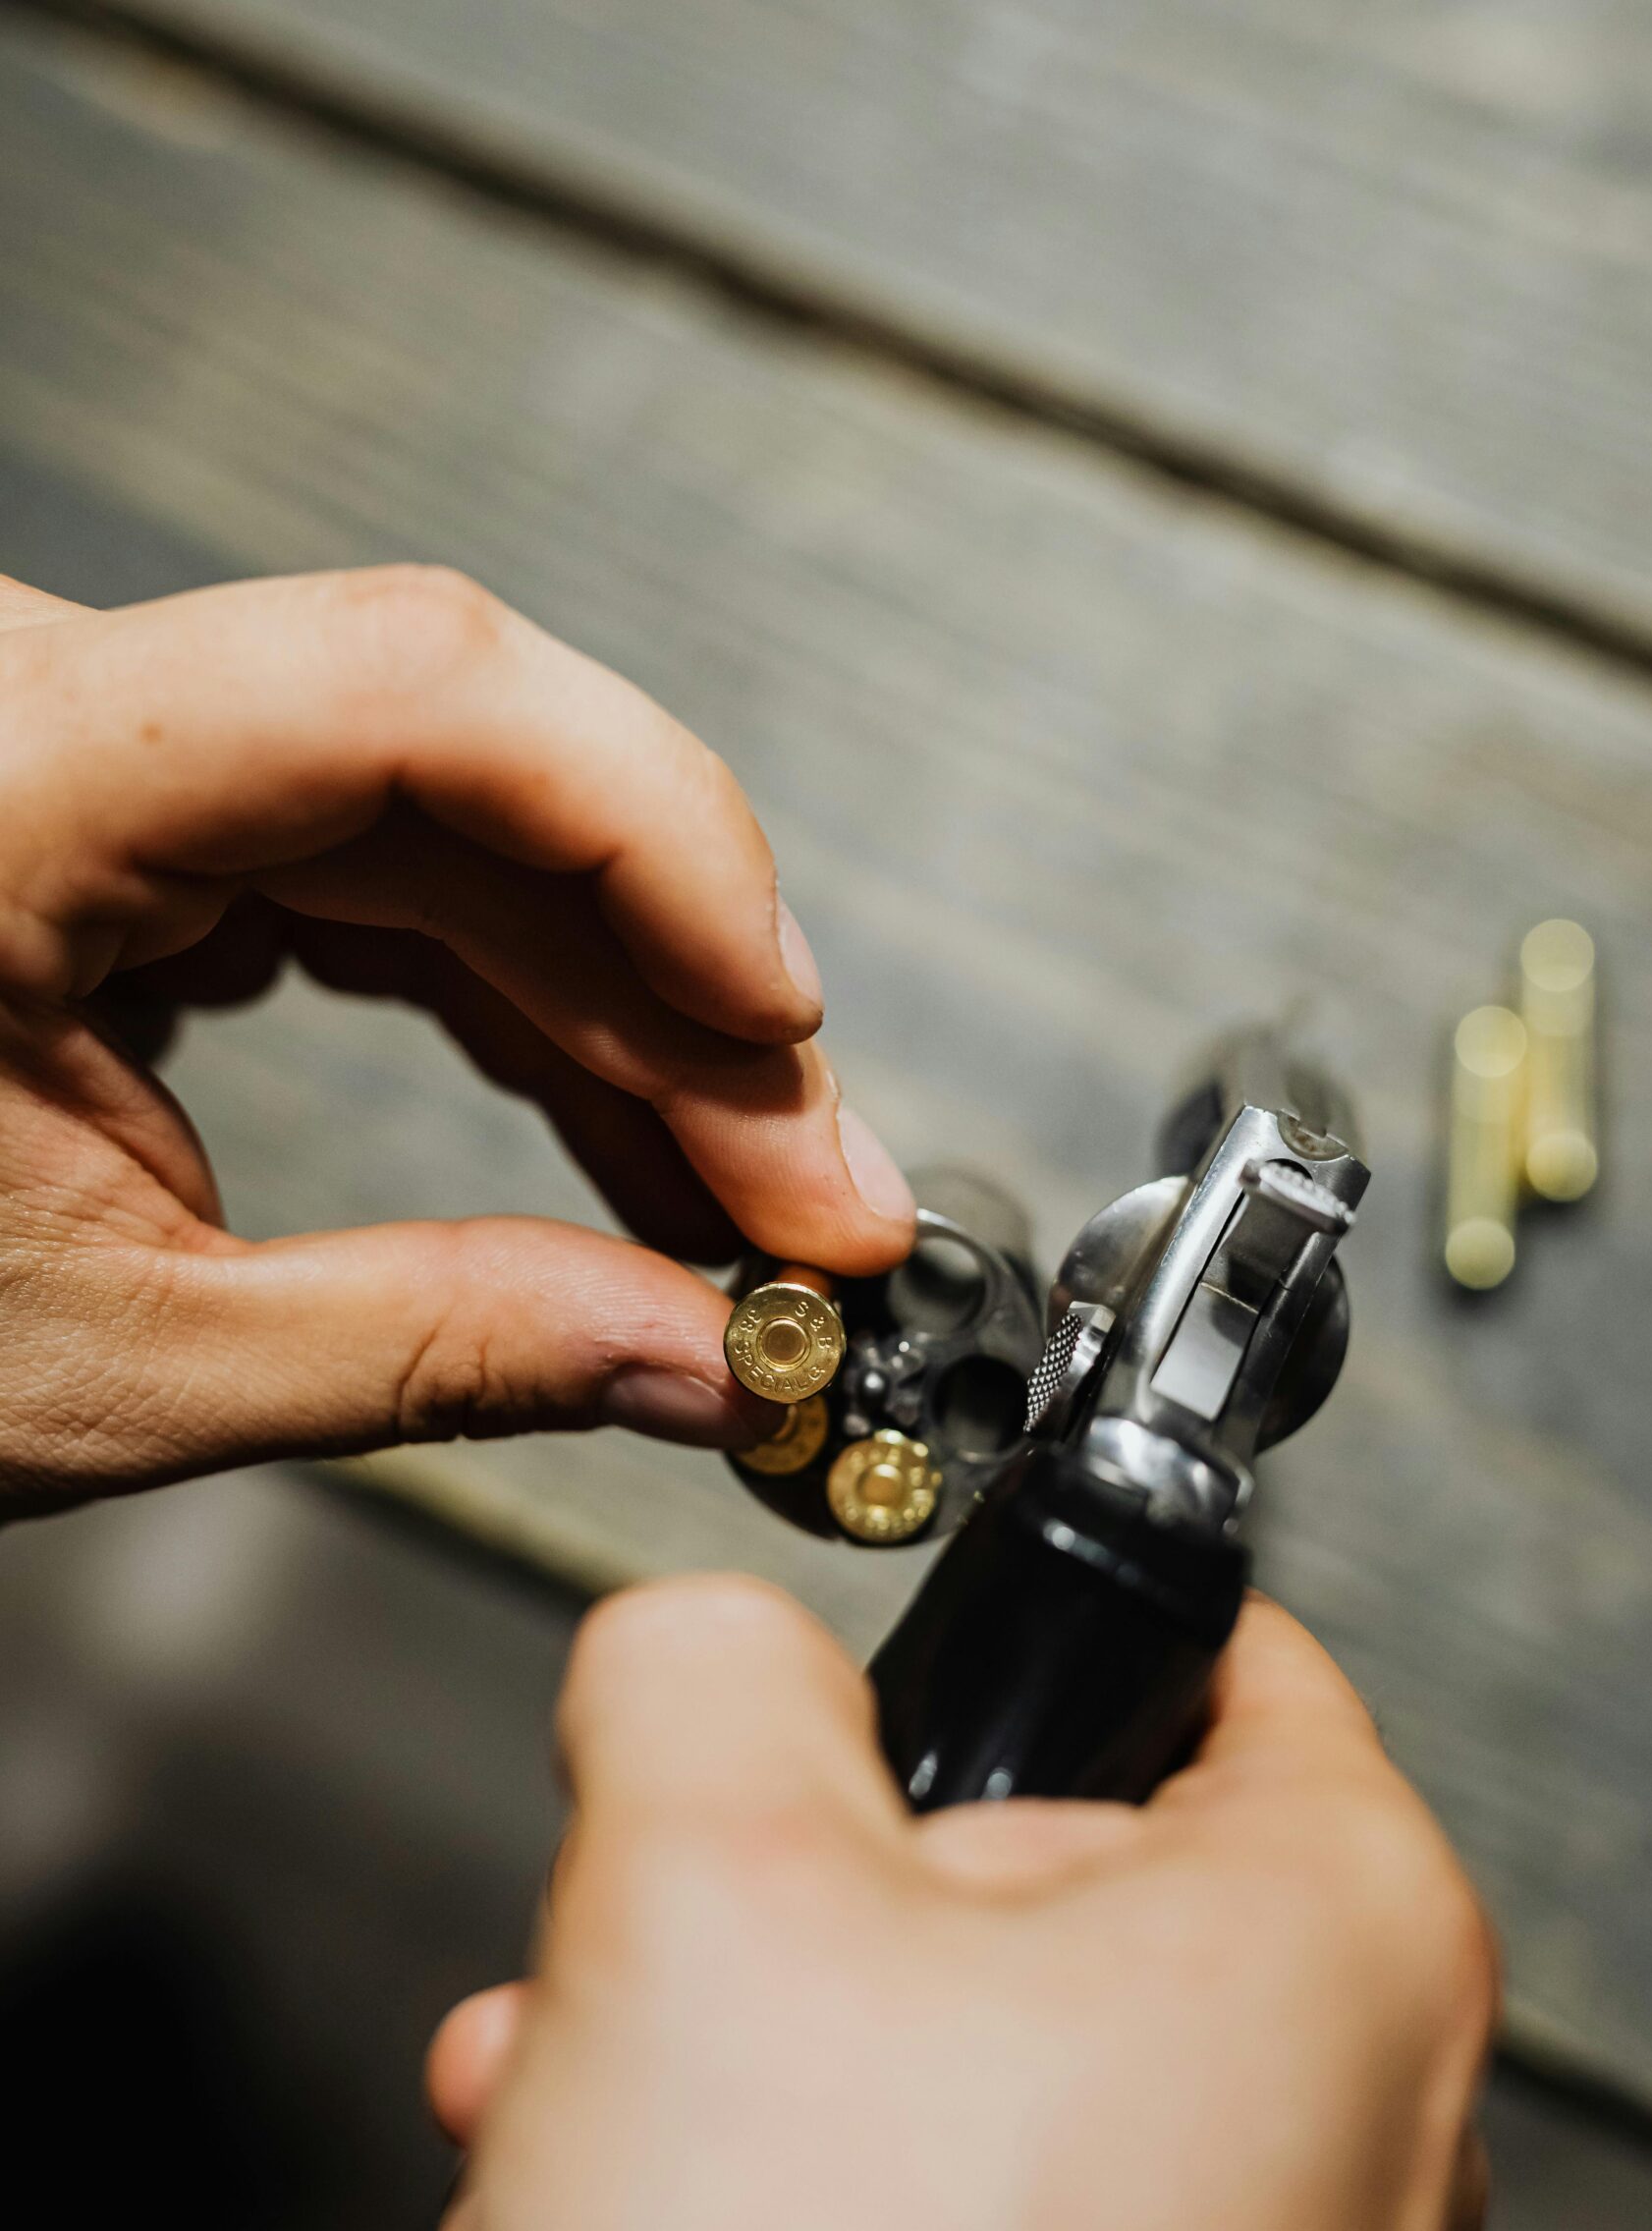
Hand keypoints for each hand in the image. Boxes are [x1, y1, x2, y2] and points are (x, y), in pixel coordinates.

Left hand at [0, 566, 914, 1514]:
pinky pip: (383, 877)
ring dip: (627, 1019)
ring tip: (743, 1201)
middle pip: (480, 778)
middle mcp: (55, 711)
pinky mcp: (133, 824)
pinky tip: (617, 1133)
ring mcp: (100, 752)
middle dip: (682, 1001)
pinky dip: (517, 1011)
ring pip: (457, 831)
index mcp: (2, 781)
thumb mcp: (102, 1358)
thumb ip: (431, 1346)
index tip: (785, 1029)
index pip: (415, 686)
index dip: (655, 833)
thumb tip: (692, 1359)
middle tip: (809, 1203)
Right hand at [429, 1581, 1496, 2230]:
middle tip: (656, 1949)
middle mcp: (1345, 2110)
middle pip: (1022, 1869)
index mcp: (1330, 1922)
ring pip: (954, 2061)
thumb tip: (696, 1646)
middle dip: (788, 1904)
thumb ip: (694, 1668)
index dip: (998, 1632)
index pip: (1202, 1646)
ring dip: (745, 2074)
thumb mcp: (696, 1881)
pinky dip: (798, 2228)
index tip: (875, 1686)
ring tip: (595, 2123)